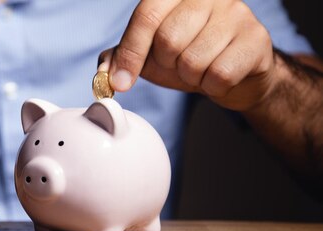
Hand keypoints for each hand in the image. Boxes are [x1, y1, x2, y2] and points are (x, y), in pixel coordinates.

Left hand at [99, 0, 275, 110]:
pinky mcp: (257, 38)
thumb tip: (103, 72)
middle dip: (168, 65)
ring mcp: (237, 13)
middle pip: (169, 40)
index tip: (121, 82)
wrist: (238, 74)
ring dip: (192, 77)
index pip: (146, 17)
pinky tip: (220, 76)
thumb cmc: (191, 57)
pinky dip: (213, 86)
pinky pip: (219, 75)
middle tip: (181, 64)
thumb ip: (123, 57)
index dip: (131, 53)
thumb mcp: (151, 56)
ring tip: (202, 69)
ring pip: (193, 61)